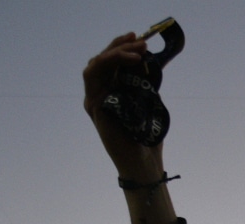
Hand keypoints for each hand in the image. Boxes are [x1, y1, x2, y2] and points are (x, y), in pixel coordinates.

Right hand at [82, 33, 162, 181]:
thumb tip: (151, 61)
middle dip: (120, 46)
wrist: (143, 164)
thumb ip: (143, 85)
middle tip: (140, 41)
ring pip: (95, 66)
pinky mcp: (94, 107)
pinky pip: (94, 78)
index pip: (109, 63)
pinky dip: (111, 66)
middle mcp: (97, 95)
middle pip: (100, 60)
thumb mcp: (147, 104)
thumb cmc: (146, 139)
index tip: (138, 38)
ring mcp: (93, 101)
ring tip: (136, 52)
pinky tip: (131, 63)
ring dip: (115, 53)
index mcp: (108, 93)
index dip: (120, 47)